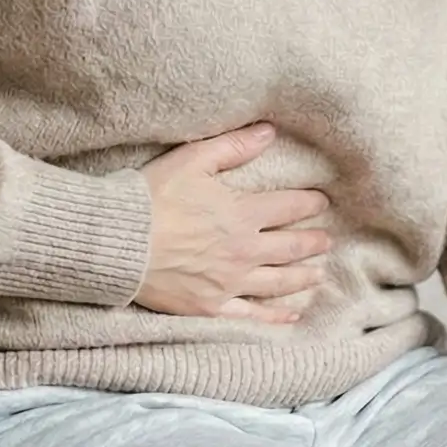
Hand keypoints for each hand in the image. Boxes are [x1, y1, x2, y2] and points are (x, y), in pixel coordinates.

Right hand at [134, 122, 331, 324]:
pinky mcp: (212, 307)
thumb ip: (233, 147)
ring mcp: (230, 282)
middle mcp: (244, 251)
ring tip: (318, 273)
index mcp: (242, 214)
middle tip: (327, 240)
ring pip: (279, 281)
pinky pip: (252, 314)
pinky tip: (291, 314)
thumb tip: (269, 132)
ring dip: (302, 276)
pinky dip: (275, 315)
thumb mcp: (192, 161)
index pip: (288, 207)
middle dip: (313, 242)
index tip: (322, 202)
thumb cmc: (151, 198)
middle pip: (290, 247)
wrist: (118, 243)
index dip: (308, 203)